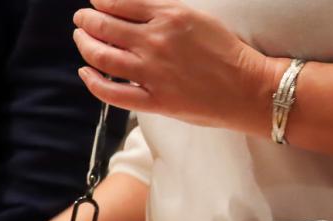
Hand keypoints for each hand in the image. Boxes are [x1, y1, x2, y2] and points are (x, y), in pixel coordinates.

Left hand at [73, 0, 280, 137]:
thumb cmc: (229, 54)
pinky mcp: (155, 99)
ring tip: (82, 40)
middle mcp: (154, 41)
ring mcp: (152, 72)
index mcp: (167, 16)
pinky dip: (92, 81)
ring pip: (100, 55)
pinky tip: (86, 73)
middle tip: (82, 20)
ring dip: (84, 44)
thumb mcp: (197, 18)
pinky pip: (112, 91)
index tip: (95, 3)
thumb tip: (134, 10)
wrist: (250, 89)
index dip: (100, 1)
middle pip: (102, 25)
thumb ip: (164, 13)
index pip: (117, 2)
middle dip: (86, 20)